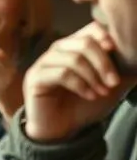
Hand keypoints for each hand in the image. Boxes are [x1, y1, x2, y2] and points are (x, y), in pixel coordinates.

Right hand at [23, 22, 127, 142]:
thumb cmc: (83, 106)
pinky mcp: (35, 78)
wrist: (62, 130)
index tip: (117, 52)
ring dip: (93, 77)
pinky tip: (89, 96)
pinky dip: (80, 85)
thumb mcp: (110, 86)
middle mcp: (56, 51)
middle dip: (103, 63)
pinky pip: (61, 74)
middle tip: (113, 82)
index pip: (90, 29)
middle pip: (84, 42)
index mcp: (74, 48)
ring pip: (73, 59)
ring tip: (102, 92)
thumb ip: (123, 71)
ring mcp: (43, 63)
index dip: (105, 36)